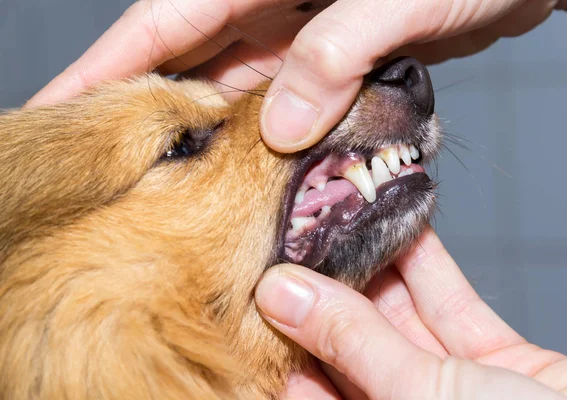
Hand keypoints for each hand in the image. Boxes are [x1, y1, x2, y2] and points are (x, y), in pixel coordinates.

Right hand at [26, 0, 566, 149]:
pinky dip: (260, 138)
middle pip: (184, 64)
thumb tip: (281, 127)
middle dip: (145, 114)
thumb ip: (337, 54)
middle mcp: (269, 5)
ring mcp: (297, 35)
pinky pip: (278, 103)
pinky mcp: (329, 61)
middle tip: (106, 173)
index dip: (103, 69)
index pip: (162, 23)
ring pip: (232, 92)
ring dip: (207, 138)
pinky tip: (249, 172)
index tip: (54, 111)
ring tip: (171, 188)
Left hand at [254, 227, 566, 398]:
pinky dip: (429, 265)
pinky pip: (452, 306)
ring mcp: (456, 389)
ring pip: (401, 318)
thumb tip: (281, 295)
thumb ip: (354, 345)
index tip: (264, 278)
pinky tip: (404, 225)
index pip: (308, 386)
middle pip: (354, 344)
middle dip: (331, 287)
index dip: (284, 332)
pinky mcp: (501, 362)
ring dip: (378, 265)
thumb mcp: (424, 397)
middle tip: (302, 234)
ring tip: (347, 216)